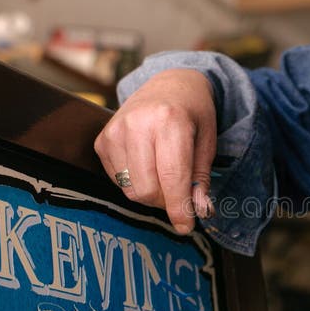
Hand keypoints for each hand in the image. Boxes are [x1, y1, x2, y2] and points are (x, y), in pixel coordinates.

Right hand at [94, 69, 216, 232]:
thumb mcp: (207, 142)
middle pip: (147, 190)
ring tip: (164, 175)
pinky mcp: (102, 140)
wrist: (169, 84)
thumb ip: (201, 179)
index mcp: (170, 121)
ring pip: (130, 190)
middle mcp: (138, 125)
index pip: (172, 178)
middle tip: (179, 192)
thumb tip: (198, 212)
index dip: (179, 208)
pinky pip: (117, 181)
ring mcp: (115, 131)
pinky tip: (147, 164)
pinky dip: (135, 182)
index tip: (186, 226)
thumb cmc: (193, 114)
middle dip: (166, 201)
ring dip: (150, 193)